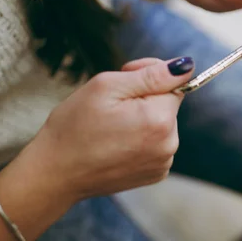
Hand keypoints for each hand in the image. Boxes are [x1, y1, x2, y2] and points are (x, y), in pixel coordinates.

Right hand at [0, 57, 194, 240]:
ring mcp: (163, 163)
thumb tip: (187, 66)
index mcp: (160, 120)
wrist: (55, 174)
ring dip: (142, 118)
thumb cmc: (74, 126)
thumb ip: (151, 74)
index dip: (148, 76)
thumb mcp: (107, 87)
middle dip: (144, 98)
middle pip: (167, 105)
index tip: (124, 78)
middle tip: (111, 105)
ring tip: (110, 127)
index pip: (174, 83)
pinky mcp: (154, 174)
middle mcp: (169, 145)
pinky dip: (140, 139)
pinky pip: (155, 144)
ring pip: (161, 124)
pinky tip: (115, 143)